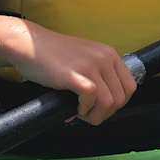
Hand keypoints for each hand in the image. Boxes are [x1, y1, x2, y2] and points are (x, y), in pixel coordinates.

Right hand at [12, 22, 137, 124]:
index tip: (101, 109)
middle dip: (105, 113)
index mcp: (110, 54)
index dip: (118, 105)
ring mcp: (91, 65)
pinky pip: (91, 98)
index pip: (129, 87)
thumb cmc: (53, 55)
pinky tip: (74, 108)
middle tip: (88, 114)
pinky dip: (84, 110)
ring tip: (81, 113)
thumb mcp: (86, 58)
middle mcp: (104, 58)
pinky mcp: (75, 75)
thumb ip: (100, 74)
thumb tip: (108, 104)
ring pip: (109, 102)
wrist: (29, 44)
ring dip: (95, 115)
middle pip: (121, 99)